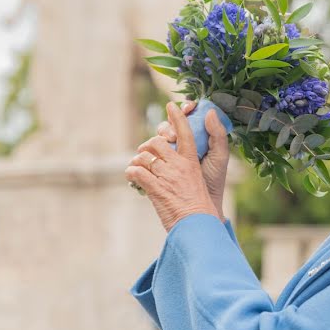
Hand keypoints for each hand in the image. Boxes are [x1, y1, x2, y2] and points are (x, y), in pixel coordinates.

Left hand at [125, 102, 219, 231]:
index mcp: (192, 161)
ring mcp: (167, 176)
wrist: (197, 224)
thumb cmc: (198, 204)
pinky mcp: (156, 189)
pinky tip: (132, 177)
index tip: (171, 105)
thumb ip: (186, 165)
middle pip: (158, 142)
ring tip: (136, 168)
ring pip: (144, 157)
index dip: (177, 117)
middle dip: (148, 146)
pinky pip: (136, 173)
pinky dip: (131, 173)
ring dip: (136, 161)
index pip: (185, 132)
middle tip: (145, 154)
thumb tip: (174, 157)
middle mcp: (179, 165)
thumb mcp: (198, 179)